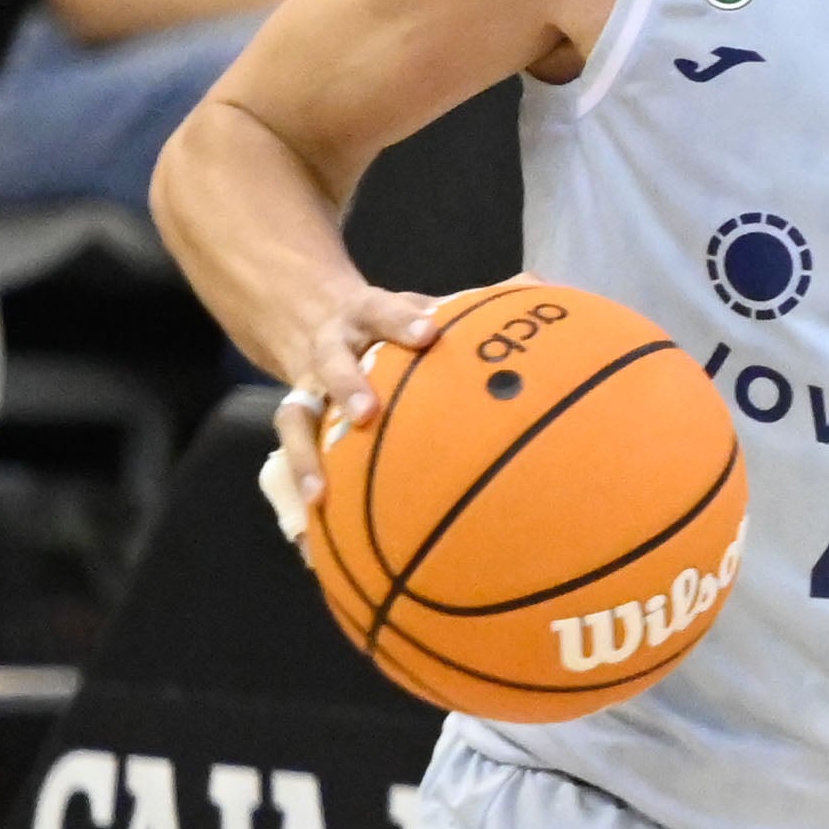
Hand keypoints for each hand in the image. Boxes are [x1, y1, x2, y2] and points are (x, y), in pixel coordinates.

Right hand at [252, 278, 447, 542]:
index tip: (428, 334)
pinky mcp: (299, 425)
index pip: (381, 310)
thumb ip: (472, 304)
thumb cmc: (390, 325)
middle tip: (366, 414)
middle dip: (346, 385)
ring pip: (295, 416)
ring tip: (319, 496)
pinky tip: (312, 543)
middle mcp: (332, 350)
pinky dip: (302, 496)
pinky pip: (291, 460)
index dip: (401, 321)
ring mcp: (309, 389)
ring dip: (304, 454)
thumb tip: (537, 285)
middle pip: (332, 362)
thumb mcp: (420, 305)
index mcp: (367, 316)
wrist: (315, 319)